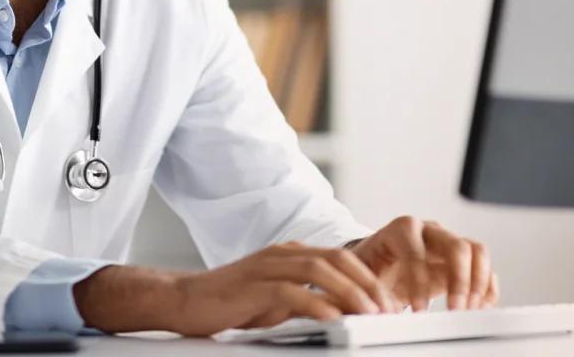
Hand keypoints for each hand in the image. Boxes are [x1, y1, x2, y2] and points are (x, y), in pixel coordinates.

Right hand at [73, 241, 397, 335]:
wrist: (185, 300)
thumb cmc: (231, 303)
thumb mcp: (277, 301)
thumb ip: (308, 301)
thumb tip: (343, 314)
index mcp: (291, 253)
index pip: (342, 258)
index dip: (369, 279)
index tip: (388, 303)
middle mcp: (283, 253)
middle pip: (338, 257)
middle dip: (368, 283)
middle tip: (388, 309)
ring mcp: (267, 266)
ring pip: (320, 270)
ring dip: (350, 292)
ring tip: (369, 314)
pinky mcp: (254, 286)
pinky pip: (293, 292)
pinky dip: (317, 305)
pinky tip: (333, 320)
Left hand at [349, 216, 497, 311]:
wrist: (379, 261)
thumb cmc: (370, 266)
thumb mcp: (361, 273)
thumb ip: (367, 286)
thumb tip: (373, 309)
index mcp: (401, 230)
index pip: (416, 250)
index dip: (419, 281)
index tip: (418, 309)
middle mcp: (429, 231)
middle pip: (456, 245)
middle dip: (459, 281)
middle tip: (455, 309)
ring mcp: (448, 242)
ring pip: (476, 250)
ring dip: (478, 282)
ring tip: (470, 309)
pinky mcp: (461, 259)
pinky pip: (483, 266)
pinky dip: (486, 286)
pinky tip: (479, 306)